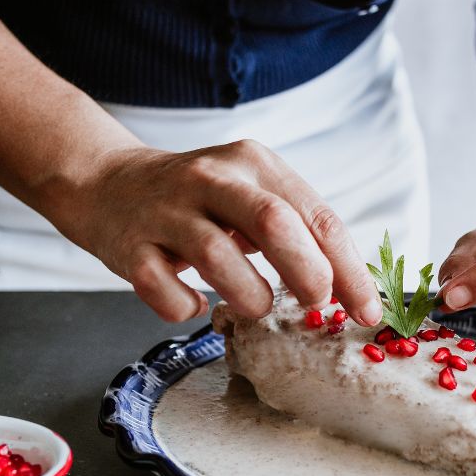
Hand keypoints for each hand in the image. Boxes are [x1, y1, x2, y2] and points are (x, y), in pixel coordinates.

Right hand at [62, 140, 382, 323]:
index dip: (349, 270)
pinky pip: (162, 288)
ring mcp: (167, 212)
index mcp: (254, 164)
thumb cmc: (199, 201)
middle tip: (315, 304)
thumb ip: (298, 231)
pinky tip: (196, 305)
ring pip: (217, 257)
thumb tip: (351, 289)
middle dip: (307, 273)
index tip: (368, 311)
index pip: (317, 216)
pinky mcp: (129, 246)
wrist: (108, 182)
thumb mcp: (252, 195)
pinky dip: (186, 307)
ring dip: (248, 295)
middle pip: (273, 223)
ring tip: (254, 308)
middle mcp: (212, 180)